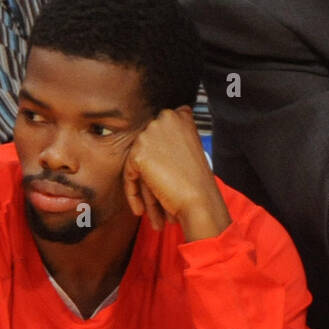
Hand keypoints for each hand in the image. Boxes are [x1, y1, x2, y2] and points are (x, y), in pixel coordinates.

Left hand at [123, 107, 230, 238]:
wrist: (200, 199)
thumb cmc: (198, 180)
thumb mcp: (191, 147)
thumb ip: (174, 134)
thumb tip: (163, 129)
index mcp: (179, 116)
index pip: (158, 135)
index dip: (159, 159)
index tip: (164, 177)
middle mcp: (164, 119)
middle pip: (146, 149)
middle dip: (149, 176)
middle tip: (156, 200)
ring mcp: (149, 134)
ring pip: (137, 163)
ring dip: (143, 190)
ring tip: (151, 212)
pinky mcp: (138, 153)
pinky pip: (129, 175)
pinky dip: (133, 194)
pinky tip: (140, 210)